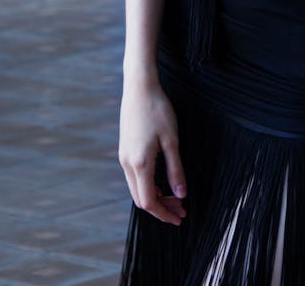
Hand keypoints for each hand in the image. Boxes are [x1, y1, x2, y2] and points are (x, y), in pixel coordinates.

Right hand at [119, 78, 186, 226]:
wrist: (139, 86)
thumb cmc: (157, 110)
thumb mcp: (172, 140)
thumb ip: (175, 169)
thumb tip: (181, 194)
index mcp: (139, 163)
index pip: (149, 201)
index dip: (164, 213)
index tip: (180, 217)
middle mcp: (127, 163)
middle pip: (140, 198)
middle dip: (161, 208)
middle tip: (181, 209)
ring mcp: (123, 155)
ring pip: (136, 188)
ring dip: (154, 196)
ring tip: (174, 197)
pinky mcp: (125, 148)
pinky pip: (134, 176)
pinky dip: (148, 185)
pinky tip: (161, 181)